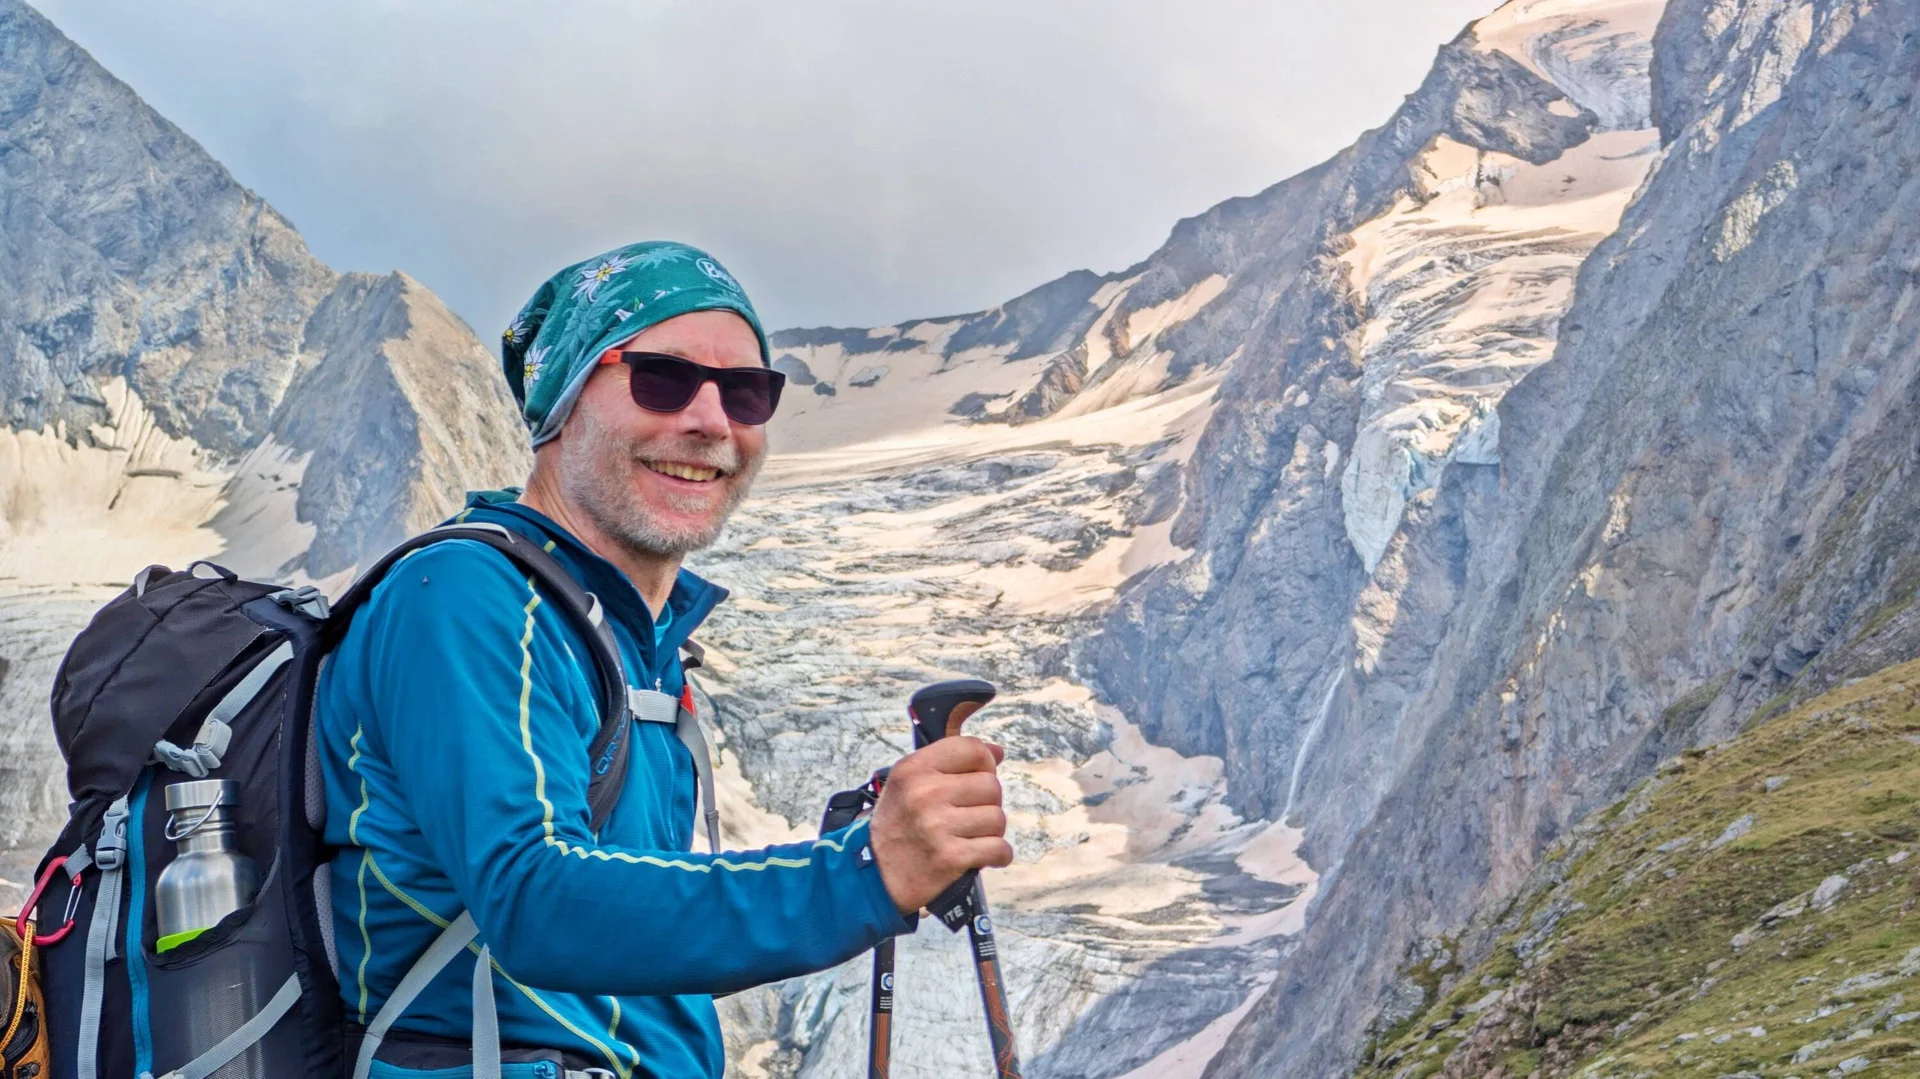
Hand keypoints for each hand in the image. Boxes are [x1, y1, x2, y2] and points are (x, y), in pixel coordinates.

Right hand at [867, 737, 1012, 914]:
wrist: (876, 875)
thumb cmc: (899, 824)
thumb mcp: (910, 783)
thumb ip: (951, 762)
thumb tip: (997, 752)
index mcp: (914, 769)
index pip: (972, 749)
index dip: (984, 764)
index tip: (976, 778)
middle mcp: (925, 794)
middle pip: (991, 785)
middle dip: (987, 802)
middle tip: (968, 815)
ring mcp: (937, 826)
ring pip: (997, 818)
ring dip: (991, 831)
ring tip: (970, 836)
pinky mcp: (950, 857)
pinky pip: (999, 848)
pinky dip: (998, 855)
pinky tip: (982, 855)